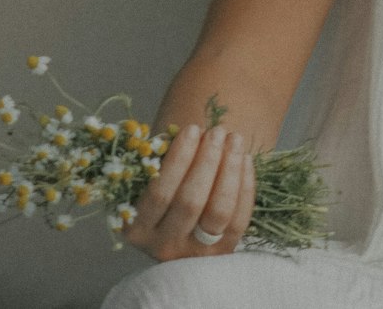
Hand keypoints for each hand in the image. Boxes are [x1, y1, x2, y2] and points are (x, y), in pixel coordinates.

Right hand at [123, 124, 255, 261]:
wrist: (178, 230)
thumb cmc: (163, 188)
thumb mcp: (150, 180)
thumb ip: (162, 161)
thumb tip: (191, 134)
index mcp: (137, 227)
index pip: (160, 192)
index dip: (179, 159)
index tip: (192, 129)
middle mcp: (164, 246)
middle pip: (191, 202)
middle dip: (207, 160)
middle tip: (216, 131)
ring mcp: (195, 252)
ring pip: (218, 211)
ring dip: (229, 170)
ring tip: (234, 139)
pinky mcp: (222, 253)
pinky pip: (239, 219)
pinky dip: (245, 186)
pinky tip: (245, 159)